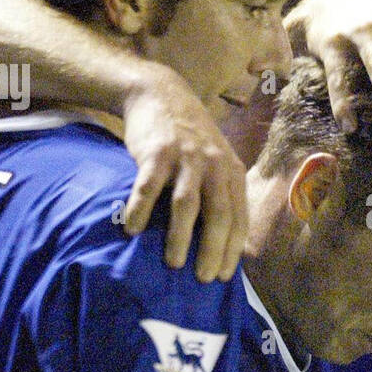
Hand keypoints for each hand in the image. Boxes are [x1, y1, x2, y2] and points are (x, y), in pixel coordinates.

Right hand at [120, 67, 246, 282]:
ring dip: (181, 237)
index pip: (238, 217)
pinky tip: (133, 230)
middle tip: (203, 278)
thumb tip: (228, 243)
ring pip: (187, 204)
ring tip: (174, 263)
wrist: (160, 94)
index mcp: (231, 172)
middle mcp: (213, 165)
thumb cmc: (189, 140)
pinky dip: (141, 210)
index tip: (225, 277)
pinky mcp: (157, 151)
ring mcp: (186, 157)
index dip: (233, 249)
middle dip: (213, 250)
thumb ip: (222, 194)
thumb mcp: (216, 162)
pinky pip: (149, 187)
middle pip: (218, 214)